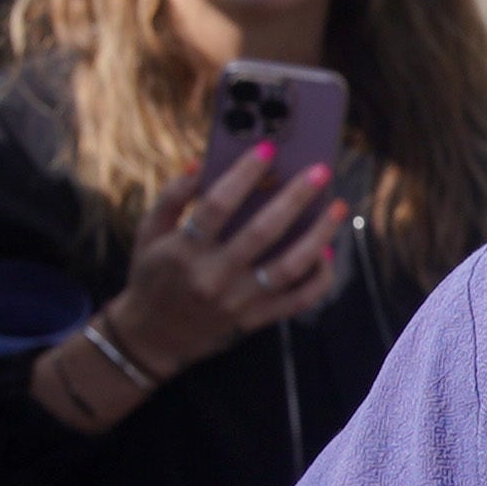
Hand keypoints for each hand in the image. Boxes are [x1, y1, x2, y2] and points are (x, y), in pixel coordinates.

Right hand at [98, 147, 344, 376]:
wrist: (152, 337)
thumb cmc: (153, 274)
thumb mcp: (149, 233)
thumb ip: (173, 197)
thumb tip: (201, 163)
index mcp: (184, 250)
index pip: (217, 205)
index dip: (243, 173)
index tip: (268, 148)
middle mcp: (213, 277)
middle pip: (262, 232)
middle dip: (295, 198)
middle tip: (321, 170)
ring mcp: (237, 302)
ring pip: (289, 267)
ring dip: (318, 235)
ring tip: (337, 207)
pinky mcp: (254, 319)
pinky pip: (298, 300)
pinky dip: (318, 278)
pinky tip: (327, 252)